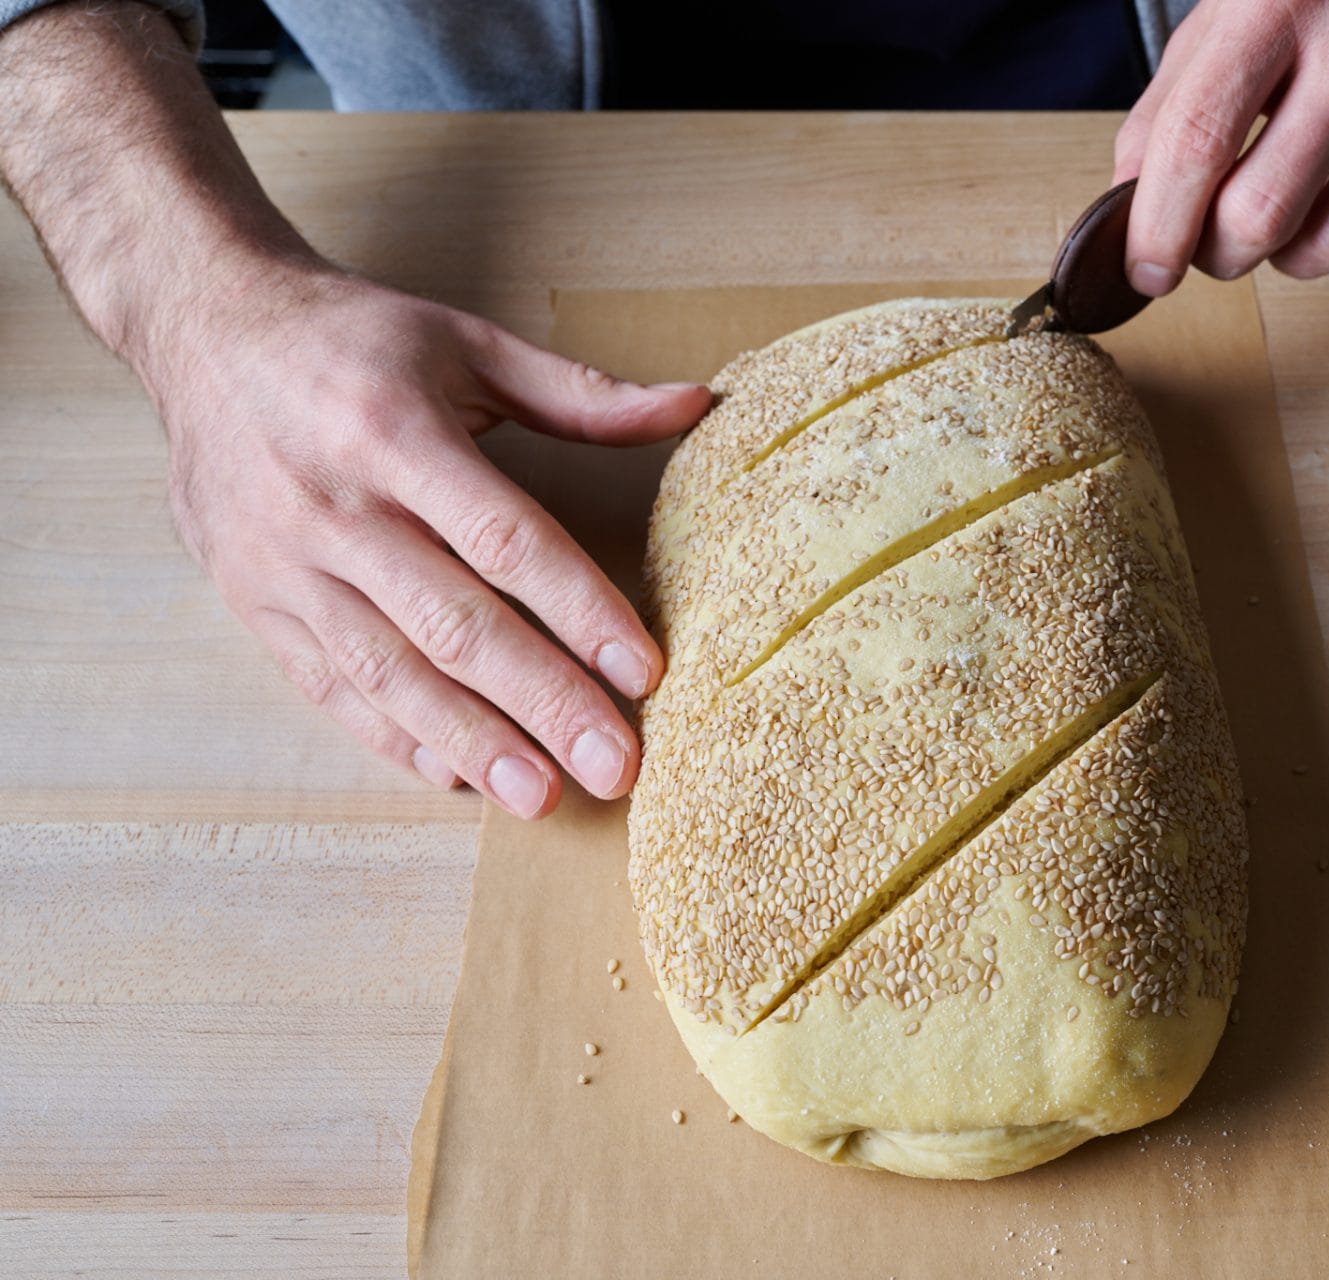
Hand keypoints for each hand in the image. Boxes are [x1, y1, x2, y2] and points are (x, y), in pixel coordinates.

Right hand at [149, 261, 708, 816]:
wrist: (201, 328)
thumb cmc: (352, 340)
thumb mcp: (466, 342)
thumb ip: (580, 392)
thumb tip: (695, 406)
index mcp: (394, 431)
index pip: (503, 537)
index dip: (578, 608)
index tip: (641, 671)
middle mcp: (333, 504)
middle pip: (452, 622)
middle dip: (541, 703)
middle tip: (614, 766)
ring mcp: (285, 562)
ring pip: (389, 670)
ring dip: (473, 742)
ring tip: (544, 797)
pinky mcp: (253, 600)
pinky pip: (329, 684)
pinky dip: (395, 735)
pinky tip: (459, 775)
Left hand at [1115, 0, 1328, 289]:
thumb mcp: (1226, 17)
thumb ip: (1168, 113)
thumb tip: (1130, 216)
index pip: (1197, 144)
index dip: (1157, 228)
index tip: (1145, 270)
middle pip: (1264, 213)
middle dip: (1218, 253)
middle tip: (1212, 241)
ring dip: (1289, 255)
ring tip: (1285, 209)